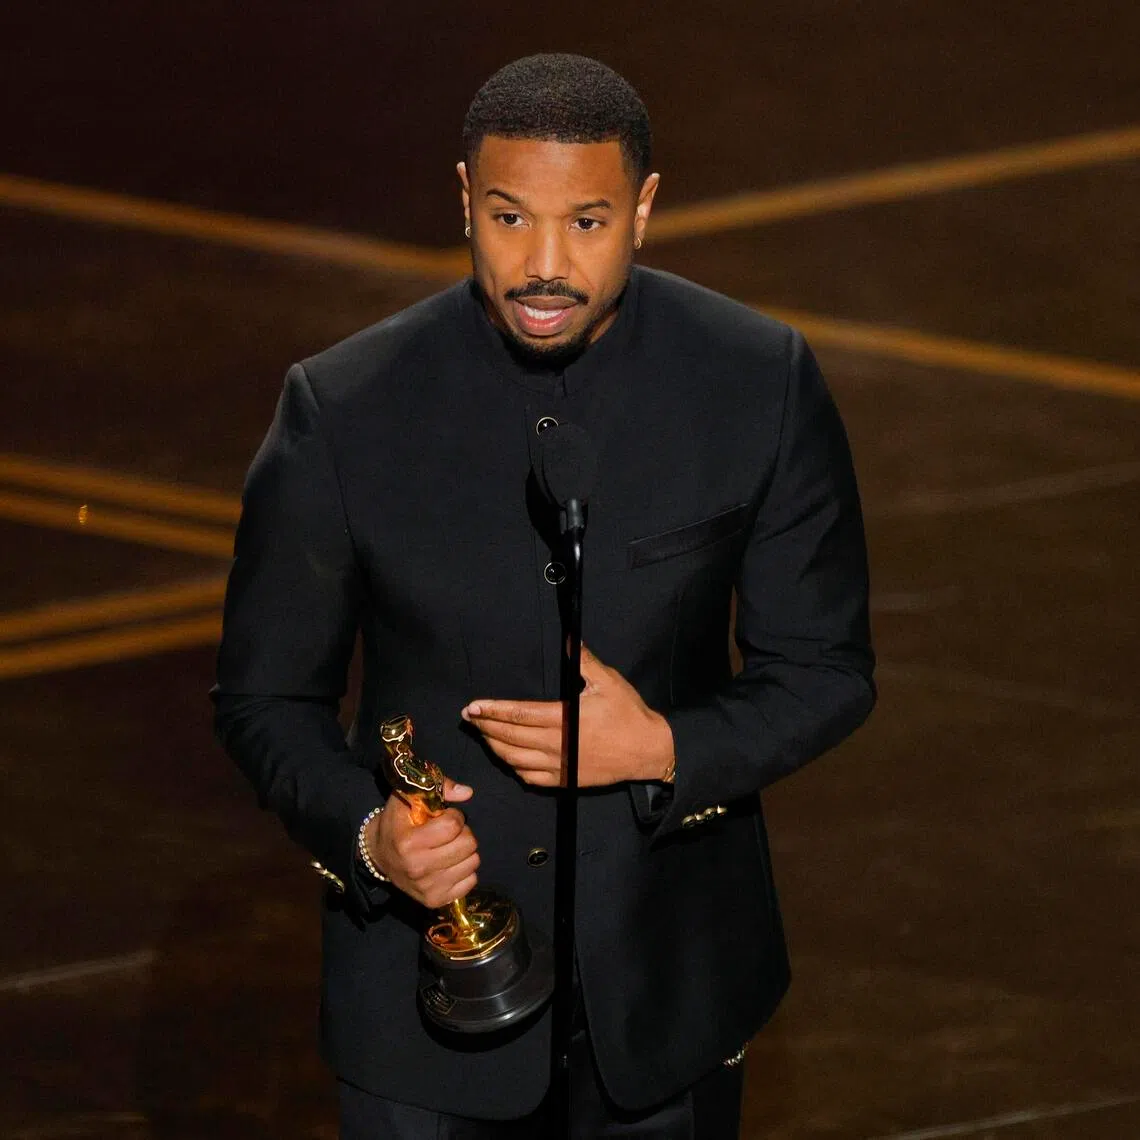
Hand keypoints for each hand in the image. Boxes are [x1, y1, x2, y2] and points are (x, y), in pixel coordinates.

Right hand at [363, 778, 478, 907]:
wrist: (379, 856)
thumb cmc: (397, 823)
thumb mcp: (409, 797)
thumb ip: (438, 787)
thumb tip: (467, 792)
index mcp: (409, 843)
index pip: (453, 825)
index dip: (454, 815)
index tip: (443, 817)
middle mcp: (418, 868)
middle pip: (468, 844)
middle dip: (462, 833)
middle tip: (448, 834)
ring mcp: (427, 888)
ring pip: (473, 862)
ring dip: (465, 851)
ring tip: (448, 848)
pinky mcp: (435, 901)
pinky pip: (471, 881)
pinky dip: (464, 870)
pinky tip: (449, 864)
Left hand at [461, 645, 673, 787]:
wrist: (648, 751)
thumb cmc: (628, 714)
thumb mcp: (609, 682)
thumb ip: (585, 661)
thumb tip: (570, 638)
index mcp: (563, 719)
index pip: (518, 715)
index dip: (493, 710)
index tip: (474, 707)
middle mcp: (557, 744)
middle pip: (510, 737)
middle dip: (485, 727)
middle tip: (470, 718)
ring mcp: (560, 765)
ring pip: (515, 759)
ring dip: (494, 747)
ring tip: (483, 735)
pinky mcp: (565, 779)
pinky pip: (531, 778)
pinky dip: (514, 768)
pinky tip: (507, 759)